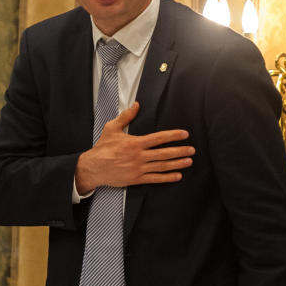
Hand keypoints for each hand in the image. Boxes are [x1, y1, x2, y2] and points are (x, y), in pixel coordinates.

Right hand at [75, 102, 194, 193]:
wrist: (93, 168)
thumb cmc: (102, 148)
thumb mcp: (112, 128)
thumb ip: (126, 117)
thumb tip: (136, 105)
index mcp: (135, 143)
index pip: (159, 138)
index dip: (173, 136)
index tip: (184, 134)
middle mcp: (139, 156)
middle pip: (164, 153)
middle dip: (180, 151)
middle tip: (192, 150)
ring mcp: (138, 168)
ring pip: (162, 166)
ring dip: (177, 164)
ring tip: (189, 161)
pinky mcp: (136, 179)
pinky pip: (155, 179)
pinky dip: (167, 178)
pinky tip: (177, 175)